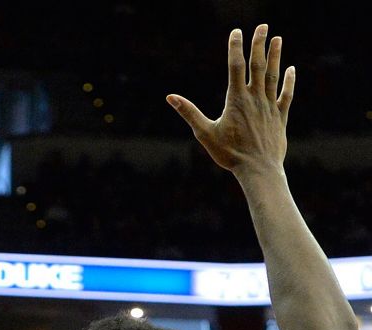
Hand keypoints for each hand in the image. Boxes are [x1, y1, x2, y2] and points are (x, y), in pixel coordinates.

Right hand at [167, 25, 293, 176]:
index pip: (236, 67)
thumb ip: (189, 112)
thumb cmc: (229, 154)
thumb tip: (170, 97)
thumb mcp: (204, 133)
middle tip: (262, 26)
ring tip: (277, 39)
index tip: (236, 31)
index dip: (236, 47)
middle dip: (259, 44)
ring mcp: (270, 106)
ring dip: (276, 56)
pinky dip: (289, 81)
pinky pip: (286, 94)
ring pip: (273, 76)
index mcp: (236, 100)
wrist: (258, 169)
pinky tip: (291, 69)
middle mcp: (255, 98)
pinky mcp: (280, 116)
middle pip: (258, 65)